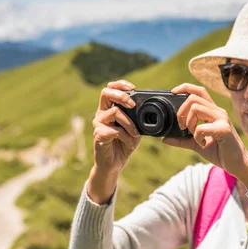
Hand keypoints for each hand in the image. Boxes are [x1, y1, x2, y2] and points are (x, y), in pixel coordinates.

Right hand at [88, 80, 140, 203]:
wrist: (115, 164)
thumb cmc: (125, 144)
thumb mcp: (135, 127)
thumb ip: (137, 116)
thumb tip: (149, 106)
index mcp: (109, 109)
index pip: (110, 88)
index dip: (120, 84)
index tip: (133, 87)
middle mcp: (101, 114)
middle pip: (106, 93)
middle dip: (122, 96)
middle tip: (133, 105)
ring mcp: (98, 124)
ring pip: (114, 112)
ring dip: (129, 123)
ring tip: (135, 134)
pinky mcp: (98, 135)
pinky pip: (114, 129)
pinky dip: (125, 136)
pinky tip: (128, 142)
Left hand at [163, 83, 247, 186]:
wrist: (238, 165)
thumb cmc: (221, 153)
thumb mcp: (197, 145)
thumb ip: (182, 140)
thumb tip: (165, 139)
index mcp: (212, 112)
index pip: (199, 91)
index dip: (184, 88)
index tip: (173, 93)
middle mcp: (218, 112)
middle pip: (193, 98)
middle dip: (181, 112)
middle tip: (182, 128)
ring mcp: (222, 119)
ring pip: (196, 108)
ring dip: (189, 124)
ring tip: (195, 136)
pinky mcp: (224, 129)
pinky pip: (201, 128)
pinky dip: (197, 137)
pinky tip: (202, 144)